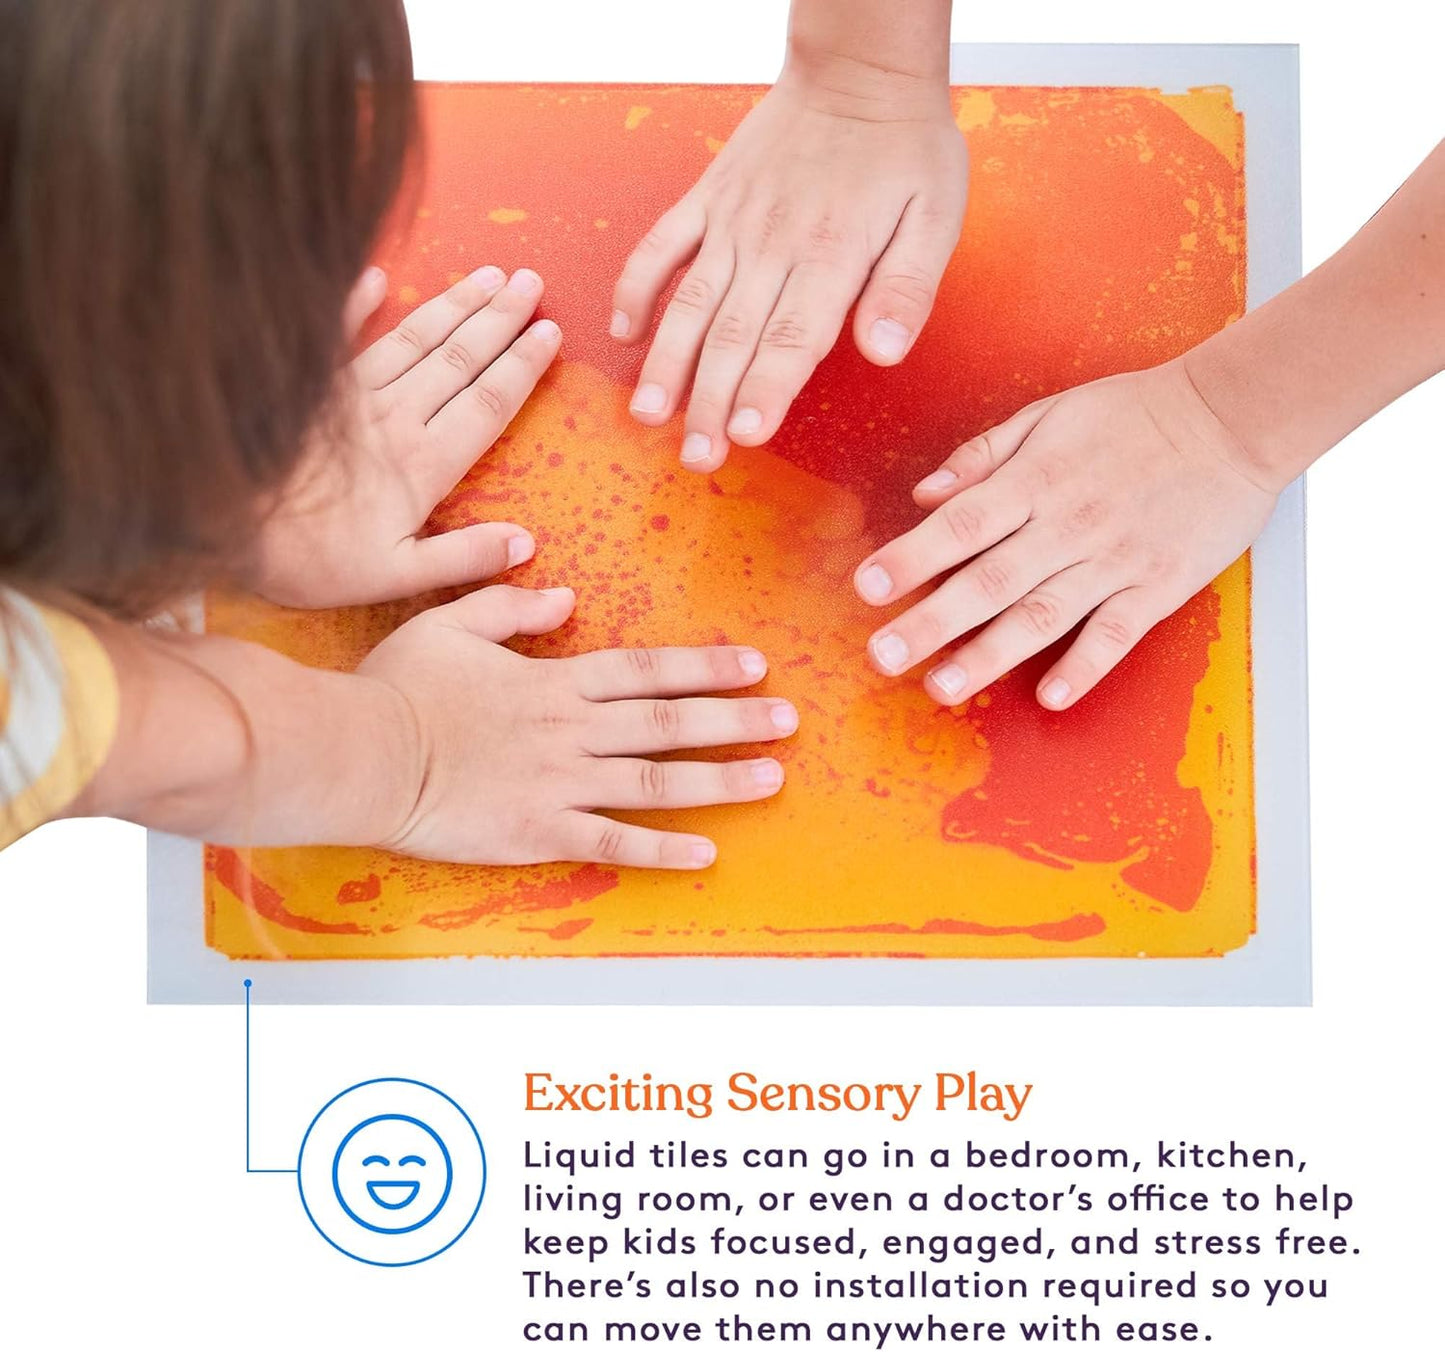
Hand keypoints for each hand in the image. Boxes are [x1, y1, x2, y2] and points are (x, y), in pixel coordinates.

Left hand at [253, 265, 560, 606]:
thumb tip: (526, 542)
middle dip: (500, 320)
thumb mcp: (395, 577)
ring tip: (491, 275)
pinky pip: (338, 334)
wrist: (219, 524)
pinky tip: (379, 276)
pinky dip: (356, 302)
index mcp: (423, 465)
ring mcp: (350, 396)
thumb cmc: (309, 562)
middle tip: (533, 282)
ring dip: (456, 305)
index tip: (551, 332)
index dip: (522, 368)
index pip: (487, 405)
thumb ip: (462, 557)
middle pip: (459, 359)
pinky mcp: (308, 387)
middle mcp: (394, 418)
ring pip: (415, 340)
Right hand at [357, 585, 797, 867]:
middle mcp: (571, 730)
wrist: (361, 753)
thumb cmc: (399, 688)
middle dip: (735, 719)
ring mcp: (560, 783)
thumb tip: (564, 593)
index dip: (705, 666)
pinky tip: (707, 855)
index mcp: (554, 681)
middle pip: (669, 722)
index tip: (753, 665)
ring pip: (657, 781)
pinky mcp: (539, 832)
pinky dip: (662, 850)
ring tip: (772, 778)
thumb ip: (510, 605)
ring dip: (720, 780)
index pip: (647, 670)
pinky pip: (613, 842)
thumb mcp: (451, 623)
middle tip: (789, 720)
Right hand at [611, 65, 966, 471]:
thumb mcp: (936, 217)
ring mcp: (732, 222)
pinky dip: (636, 287)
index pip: (792, 340)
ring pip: (689, 303)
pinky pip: (660, 245)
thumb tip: (883, 352)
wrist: (860, 71)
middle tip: (696, 458)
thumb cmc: (905, 149)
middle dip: (710, 403)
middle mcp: (772, 244)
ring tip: (647, 414)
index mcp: (830, 256)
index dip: (765, 390)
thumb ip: (906, 290)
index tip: (744, 435)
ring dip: (666, 363)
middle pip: (733, 337)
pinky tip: (623, 334)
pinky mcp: (708, 199)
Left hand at [851, 362, 1280, 708]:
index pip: (961, 523)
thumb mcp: (1049, 414)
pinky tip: (1049, 696)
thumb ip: (982, 456)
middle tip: (883, 655)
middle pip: (989, 580)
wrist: (1234, 417)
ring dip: (990, 655)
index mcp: (1036, 479)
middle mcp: (1068, 523)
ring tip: (942, 687)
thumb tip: (923, 496)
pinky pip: (1116, 634)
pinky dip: (1084, 666)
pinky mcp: (1158, 586)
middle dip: (931, 621)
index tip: (867, 586)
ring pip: (1043, 615)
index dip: (911, 556)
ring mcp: (1114, 558)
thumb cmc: (1134, 414)